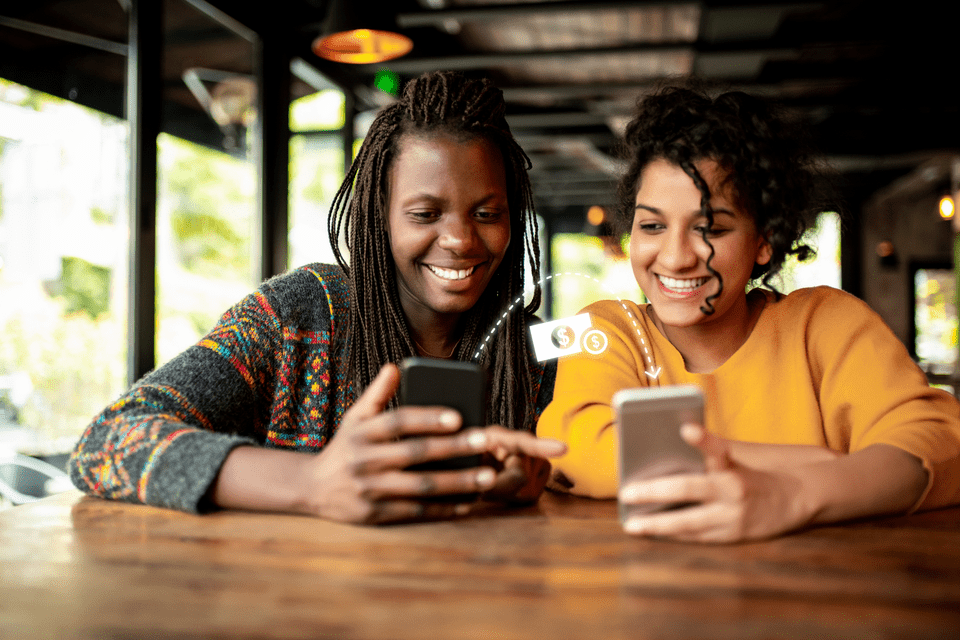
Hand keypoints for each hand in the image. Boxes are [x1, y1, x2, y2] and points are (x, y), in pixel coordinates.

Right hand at [296, 364, 565, 523]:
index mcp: (362, 432)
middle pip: (415, 453)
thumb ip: (377, 394)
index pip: (398, 421)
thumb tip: (396, 366)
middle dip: (453, 448)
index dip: (428, 417)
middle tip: (486, 440)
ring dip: (457, 482)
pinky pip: (416, 511)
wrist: (311, 488)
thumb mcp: (354, 418)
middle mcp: (365, 460)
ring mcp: (370, 489)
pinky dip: (444, 507)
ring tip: (487, 476)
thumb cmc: (345, 447)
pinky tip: (469, 501)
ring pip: (421, 486)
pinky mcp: (375, 514)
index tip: (458, 415)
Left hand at [617, 424, 813, 542]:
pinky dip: (675, 535)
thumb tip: (673, 438)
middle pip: (690, 489)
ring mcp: (735, 516)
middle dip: (655, 491)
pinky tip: (653, 533)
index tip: (685, 427)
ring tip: (632, 524)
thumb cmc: (760, 470)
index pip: (718, 448)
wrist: (801, 497)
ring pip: (690, 522)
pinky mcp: (735, 536)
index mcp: (735, 465)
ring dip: (658, 524)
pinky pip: (699, 537)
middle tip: (627, 492)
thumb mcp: (741, 452)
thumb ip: (710, 448)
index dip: (702, 439)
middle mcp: (734, 490)